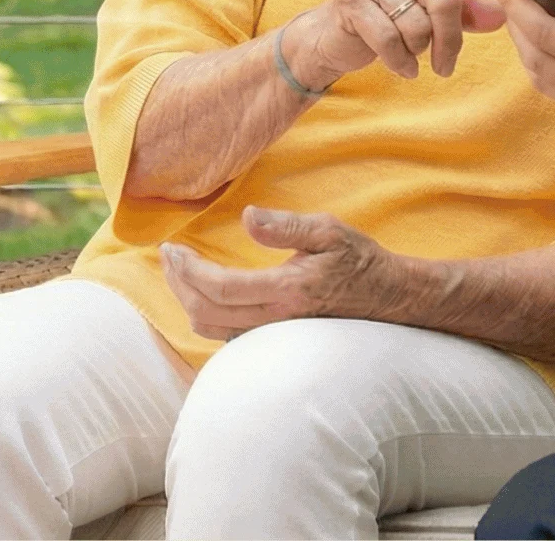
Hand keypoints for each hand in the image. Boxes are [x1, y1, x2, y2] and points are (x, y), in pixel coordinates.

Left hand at [159, 207, 410, 338]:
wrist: (386, 297)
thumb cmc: (357, 259)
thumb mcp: (328, 230)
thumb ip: (285, 225)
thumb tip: (247, 217)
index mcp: (287, 289)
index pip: (221, 288)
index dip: (188, 270)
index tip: (172, 249)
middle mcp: (276, 318)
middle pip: (206, 312)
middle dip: (178, 284)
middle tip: (168, 255)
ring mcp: (273, 333)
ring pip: (211, 328)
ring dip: (186, 299)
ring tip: (178, 271)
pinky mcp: (273, 337)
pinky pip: (224, 334)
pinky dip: (203, 313)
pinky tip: (201, 291)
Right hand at [298, 0, 505, 84]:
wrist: (331, 36)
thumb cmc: (390, 20)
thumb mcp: (431, 12)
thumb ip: (465, 11)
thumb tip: (502, 14)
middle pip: (444, 1)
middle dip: (449, 42)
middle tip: (446, 64)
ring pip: (417, 25)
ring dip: (418, 51)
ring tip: (409, 52)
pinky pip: (390, 40)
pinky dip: (401, 62)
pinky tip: (402, 66)